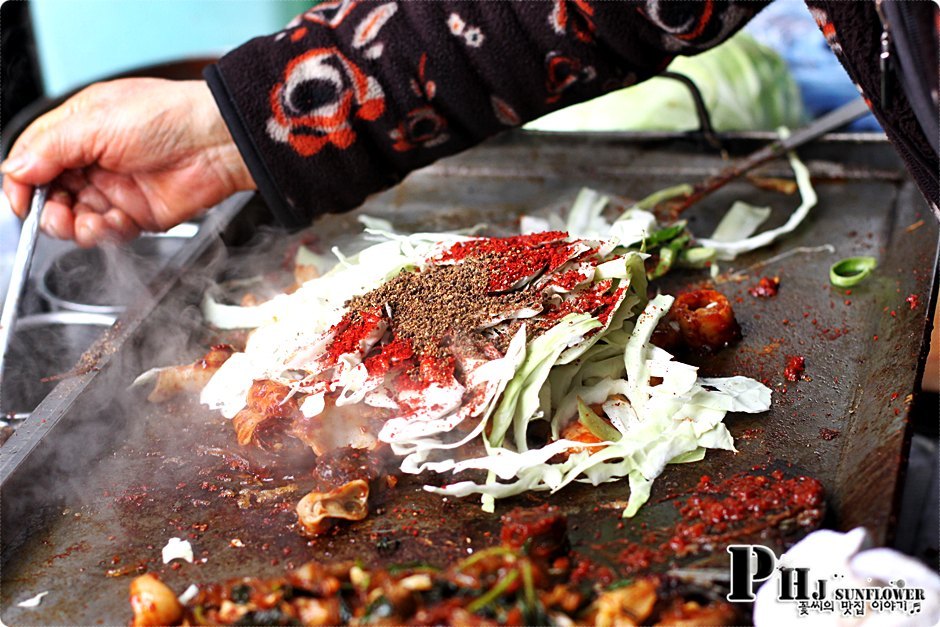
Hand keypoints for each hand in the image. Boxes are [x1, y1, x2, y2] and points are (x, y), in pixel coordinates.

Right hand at [2, 79, 255, 246]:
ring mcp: (116, 188)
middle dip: (49, 212)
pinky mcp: (139, 213)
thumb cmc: (168, 116)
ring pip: (77, 218)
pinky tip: (114, 224)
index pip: (33, 159)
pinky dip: (106, 233)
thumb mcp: (95, 122)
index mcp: (77, 129)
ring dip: (76, 227)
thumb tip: (14, 169)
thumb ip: (49, 148)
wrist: (217, 141)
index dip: (20, 183)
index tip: (20, 204)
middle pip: (50, 195)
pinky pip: (109, 232)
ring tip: (87, 224)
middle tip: (58, 217)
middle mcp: (94, 159)